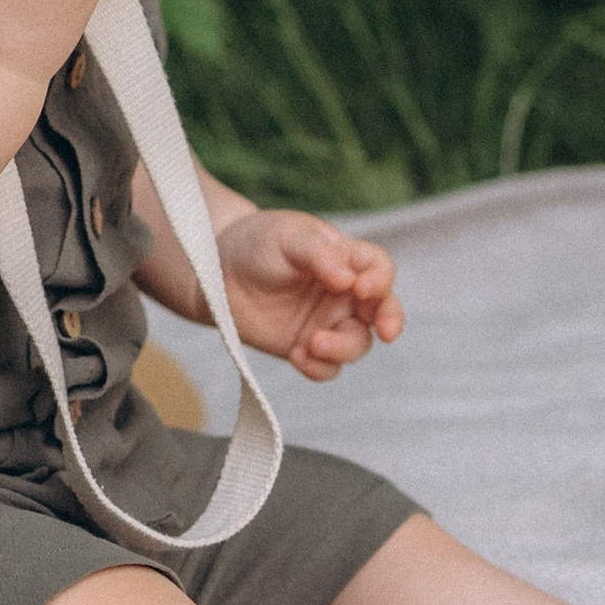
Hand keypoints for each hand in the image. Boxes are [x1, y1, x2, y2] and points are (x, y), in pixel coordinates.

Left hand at [218, 210, 402, 382]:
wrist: (214, 270)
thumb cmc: (257, 242)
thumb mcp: (289, 236)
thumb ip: (320, 254)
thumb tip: (349, 279)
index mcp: (346, 259)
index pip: (380, 269)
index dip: (380, 281)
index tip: (361, 288)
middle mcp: (344, 293)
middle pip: (383, 311)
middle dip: (390, 321)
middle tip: (385, 331)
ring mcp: (327, 323)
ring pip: (358, 344)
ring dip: (344, 349)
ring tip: (313, 342)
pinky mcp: (305, 348)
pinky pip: (327, 368)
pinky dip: (319, 367)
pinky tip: (297, 355)